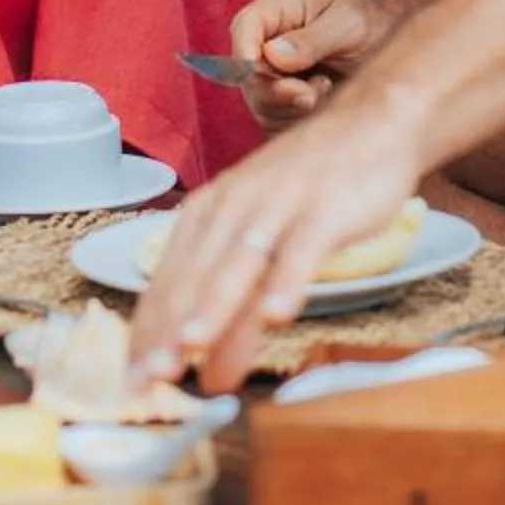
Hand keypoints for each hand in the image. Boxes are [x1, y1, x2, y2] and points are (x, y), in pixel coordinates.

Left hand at [127, 107, 425, 391]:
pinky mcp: (324, 209)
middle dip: (169, 330)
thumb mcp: (259, 232)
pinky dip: (288, 280)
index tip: (134, 379)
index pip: (169, 280)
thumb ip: (231, 289)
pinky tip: (278, 313)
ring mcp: (279, 205)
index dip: (149, 331)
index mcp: (209, 212)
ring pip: (240, 263)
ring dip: (214, 306)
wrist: (370, 125)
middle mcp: (235, 207)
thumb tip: (201, 355)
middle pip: (196, 276)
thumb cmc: (308, 187)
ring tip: (192, 347)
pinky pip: (303, 249)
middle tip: (151, 379)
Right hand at [228, 0, 393, 129]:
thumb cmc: (369, 23)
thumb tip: (273, 55)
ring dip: (291, 106)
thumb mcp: (348, 25)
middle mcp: (267, 37)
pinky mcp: (279, 96)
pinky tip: (323, 101)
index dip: (244, 55)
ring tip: (326, 88)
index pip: (245, 27)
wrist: (385, 43)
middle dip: (276, 91)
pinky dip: (296, 119)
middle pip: (246, 72)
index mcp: (278, 6)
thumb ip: (313, 40)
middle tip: (311, 95)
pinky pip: (274, 119)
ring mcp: (270, 69)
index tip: (259, 78)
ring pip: (259, 101)